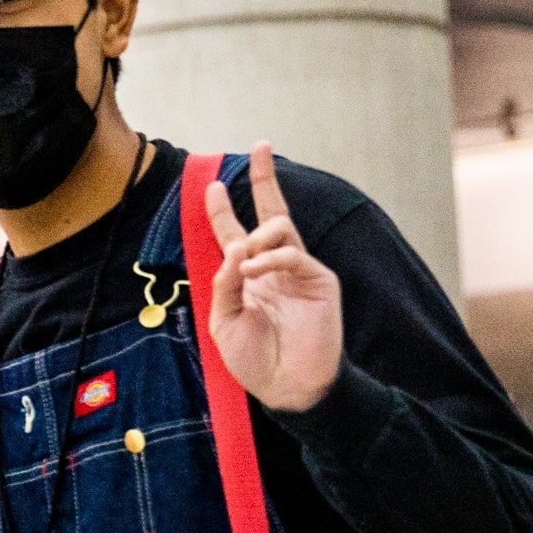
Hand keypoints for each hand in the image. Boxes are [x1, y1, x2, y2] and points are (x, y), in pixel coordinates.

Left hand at [204, 145, 342, 413]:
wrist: (287, 386)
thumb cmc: (253, 359)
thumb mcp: (224, 322)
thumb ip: (224, 284)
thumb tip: (235, 248)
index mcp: (247, 276)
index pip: (235, 233)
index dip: (224, 209)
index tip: (213, 185)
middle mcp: (273, 267)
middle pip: (271, 212)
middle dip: (264, 179)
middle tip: (261, 146)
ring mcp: (298, 270)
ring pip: (280, 226)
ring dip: (257, 235)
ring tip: (246, 262)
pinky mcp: (319, 279)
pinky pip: (292, 252)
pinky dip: (270, 258)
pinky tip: (255, 272)